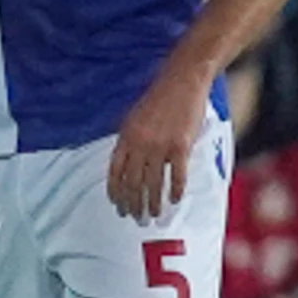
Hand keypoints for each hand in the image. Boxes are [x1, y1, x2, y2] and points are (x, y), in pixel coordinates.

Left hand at [105, 72, 204, 221]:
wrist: (183, 80)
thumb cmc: (160, 97)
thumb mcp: (134, 116)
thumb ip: (129, 140)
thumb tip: (125, 165)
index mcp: (126, 136)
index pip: (115, 172)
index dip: (115, 192)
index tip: (117, 205)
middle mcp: (140, 143)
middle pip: (133, 182)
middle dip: (133, 203)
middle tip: (135, 217)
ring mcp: (160, 146)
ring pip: (153, 183)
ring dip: (152, 203)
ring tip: (153, 214)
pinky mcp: (181, 146)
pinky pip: (177, 176)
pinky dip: (175, 190)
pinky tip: (174, 200)